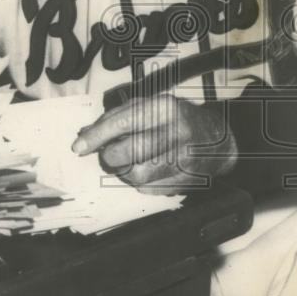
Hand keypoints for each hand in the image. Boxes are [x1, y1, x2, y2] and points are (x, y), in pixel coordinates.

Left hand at [72, 95, 237, 194]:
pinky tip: (149, 170)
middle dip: (109, 157)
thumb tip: (85, 134)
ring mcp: (183, 159)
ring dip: (124, 172)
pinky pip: (149, 189)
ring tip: (130, 162)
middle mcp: (176, 132)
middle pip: (127, 152)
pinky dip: (140, 182)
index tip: (79, 146)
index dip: (97, 136)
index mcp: (165, 108)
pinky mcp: (185, 181)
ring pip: (136, 175)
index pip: (122, 122)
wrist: (218, 140)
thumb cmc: (177, 119)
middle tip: (109, 154)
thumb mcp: (150, 106)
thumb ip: (117, 117)